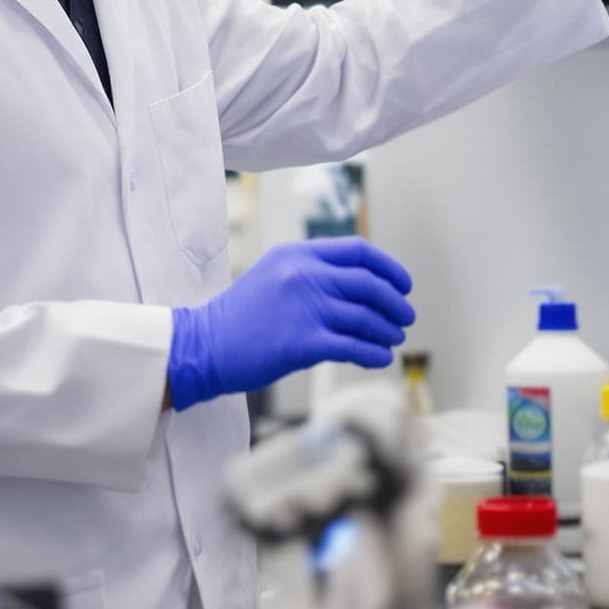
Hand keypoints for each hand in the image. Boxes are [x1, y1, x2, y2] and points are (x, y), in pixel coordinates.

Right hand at [166, 238, 414, 410]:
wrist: (203, 344)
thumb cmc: (240, 316)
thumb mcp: (274, 274)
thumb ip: (312, 271)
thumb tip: (362, 285)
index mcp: (297, 254)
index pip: (358, 251)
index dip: (389, 268)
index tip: (403, 285)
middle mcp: (304, 276)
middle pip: (369, 284)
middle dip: (395, 302)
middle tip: (406, 316)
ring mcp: (304, 308)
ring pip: (366, 317)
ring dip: (387, 330)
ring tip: (394, 339)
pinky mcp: (303, 343)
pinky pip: (353, 346)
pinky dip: (374, 353)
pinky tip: (380, 358)